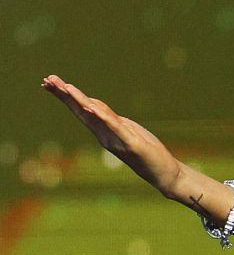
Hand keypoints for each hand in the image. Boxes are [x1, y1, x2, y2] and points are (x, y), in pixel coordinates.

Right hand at [40, 75, 183, 197]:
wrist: (165, 175)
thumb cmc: (148, 153)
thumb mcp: (128, 131)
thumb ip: (112, 121)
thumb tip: (96, 108)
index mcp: (104, 131)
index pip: (82, 110)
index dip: (67, 96)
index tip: (50, 82)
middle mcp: (105, 136)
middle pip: (82, 111)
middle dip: (65, 95)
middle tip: (47, 80)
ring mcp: (116, 140)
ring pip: (95, 117)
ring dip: (80, 101)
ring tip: (66, 87)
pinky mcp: (131, 145)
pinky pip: (115, 128)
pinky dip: (103, 117)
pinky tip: (91, 108)